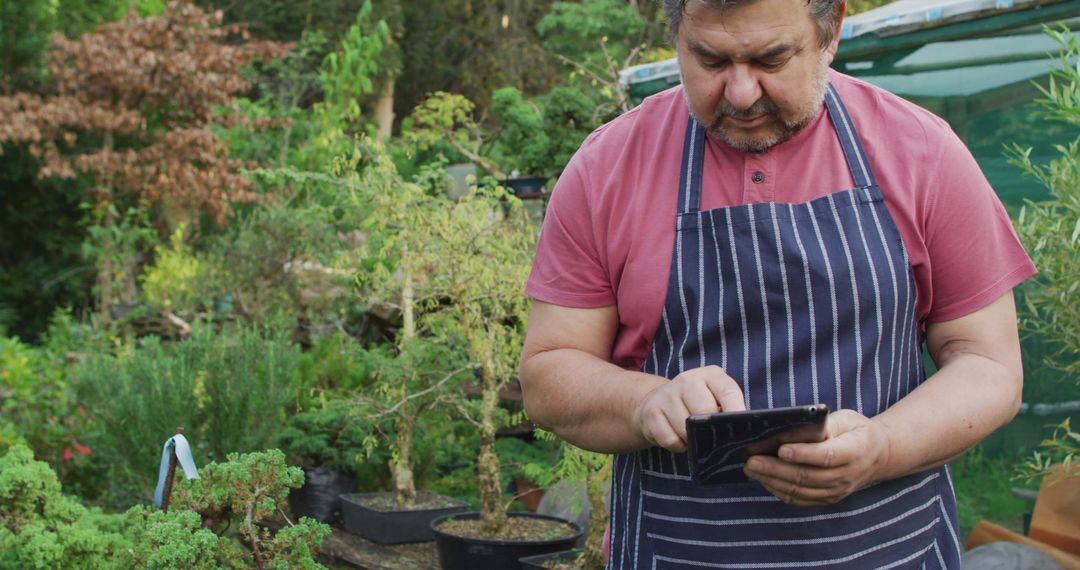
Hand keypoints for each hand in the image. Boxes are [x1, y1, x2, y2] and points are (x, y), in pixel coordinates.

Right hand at [633, 365, 744, 452]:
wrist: (655, 402)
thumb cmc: (695, 404)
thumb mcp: (714, 398)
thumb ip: (729, 408)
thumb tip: (745, 429)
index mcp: (710, 375)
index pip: (729, 392)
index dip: (737, 412)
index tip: (742, 429)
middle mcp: (688, 379)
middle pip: (706, 411)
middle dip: (711, 430)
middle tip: (711, 436)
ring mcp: (667, 394)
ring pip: (686, 429)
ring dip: (692, 440)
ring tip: (692, 436)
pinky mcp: (651, 412)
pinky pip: (670, 440)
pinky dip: (677, 446)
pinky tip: (678, 439)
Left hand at [742, 409, 892, 505]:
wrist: (878, 456)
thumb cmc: (856, 431)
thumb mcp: (847, 419)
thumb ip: (825, 424)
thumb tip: (795, 427)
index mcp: (855, 451)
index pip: (826, 456)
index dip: (803, 454)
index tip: (780, 449)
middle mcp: (847, 475)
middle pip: (807, 476)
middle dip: (776, 469)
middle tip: (752, 460)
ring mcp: (838, 491)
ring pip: (801, 490)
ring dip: (773, 481)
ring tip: (751, 469)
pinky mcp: (828, 499)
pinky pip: (801, 499)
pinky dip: (780, 491)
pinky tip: (763, 480)